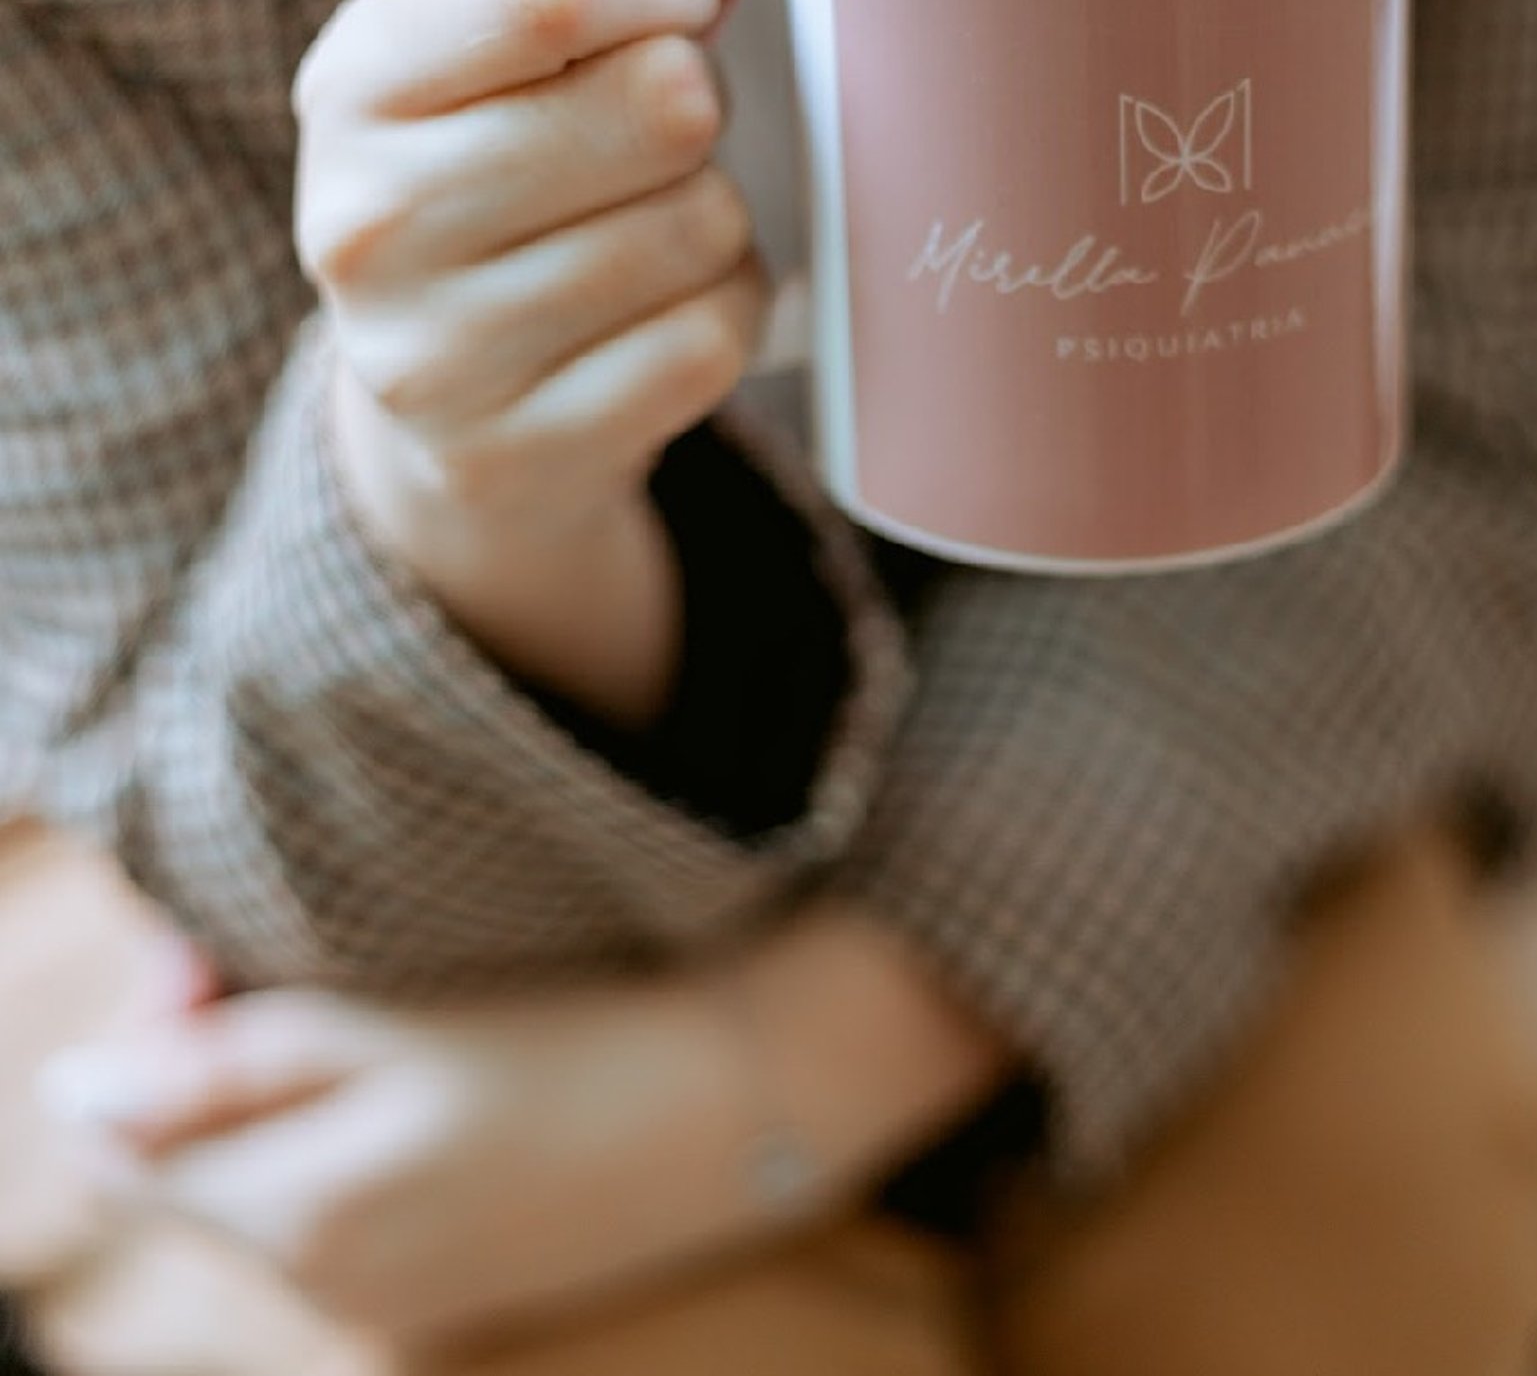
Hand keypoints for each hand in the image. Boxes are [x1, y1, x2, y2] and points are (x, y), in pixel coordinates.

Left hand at [38, 909, 1011, 1345]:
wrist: (726, 1108)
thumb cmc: (564, 1044)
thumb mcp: (385, 1028)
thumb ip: (223, 1065)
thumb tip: (77, 1091)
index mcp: (298, 1219)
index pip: (126, 1161)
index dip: (143, 1054)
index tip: (202, 966)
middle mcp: (327, 1288)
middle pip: (195, 1185)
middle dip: (209, 1081)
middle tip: (281, 969)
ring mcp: (392, 1302)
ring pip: (269, 1205)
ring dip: (276, 1117)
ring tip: (364, 1022)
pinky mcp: (450, 1295)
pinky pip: (343, 1228)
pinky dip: (342, 1157)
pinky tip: (419, 1092)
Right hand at [293, 0, 778, 719]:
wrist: (457, 404)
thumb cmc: (524, 169)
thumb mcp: (543, 35)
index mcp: (360, 68)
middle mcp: (363, 212)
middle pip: (657, 104)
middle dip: (702, 108)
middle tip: (665, 131)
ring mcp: (428, 351)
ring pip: (700, 229)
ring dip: (722, 220)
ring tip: (659, 224)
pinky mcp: (511, 451)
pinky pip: (712, 346)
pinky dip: (729, 318)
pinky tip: (667, 313)